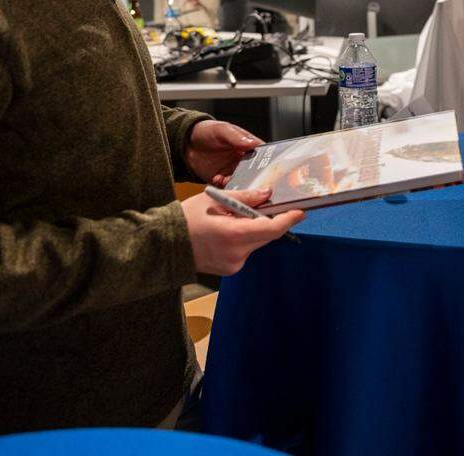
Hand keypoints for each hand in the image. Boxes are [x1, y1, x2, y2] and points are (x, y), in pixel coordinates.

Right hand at [181, 187, 304, 274]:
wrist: (163, 246)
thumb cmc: (186, 219)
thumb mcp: (214, 201)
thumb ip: (244, 198)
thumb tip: (267, 194)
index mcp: (234, 235)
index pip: (272, 229)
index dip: (289, 219)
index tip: (300, 211)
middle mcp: (237, 254)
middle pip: (266, 235)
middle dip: (270, 220)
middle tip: (269, 205)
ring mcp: (234, 264)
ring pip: (256, 242)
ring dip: (254, 229)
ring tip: (236, 216)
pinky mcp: (230, 269)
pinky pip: (246, 250)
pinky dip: (244, 238)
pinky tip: (229, 230)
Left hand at [184, 120, 262, 184]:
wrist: (187, 143)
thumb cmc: (207, 131)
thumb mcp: (222, 130)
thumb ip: (236, 137)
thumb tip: (252, 143)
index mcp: (249, 146)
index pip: (264, 156)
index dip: (269, 163)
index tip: (271, 169)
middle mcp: (244, 161)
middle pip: (257, 173)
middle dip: (257, 179)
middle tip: (255, 182)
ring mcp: (233, 172)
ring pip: (244, 182)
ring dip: (241, 185)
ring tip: (233, 180)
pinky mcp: (222, 180)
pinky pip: (228, 188)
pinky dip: (225, 187)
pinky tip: (219, 179)